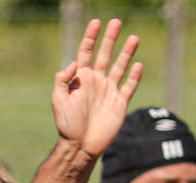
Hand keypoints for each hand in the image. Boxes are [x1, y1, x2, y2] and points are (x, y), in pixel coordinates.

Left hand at [52, 20, 142, 160]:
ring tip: (134, 37)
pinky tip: (138, 64)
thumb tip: (74, 63)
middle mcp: (96, 81)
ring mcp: (109, 92)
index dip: (91, 37)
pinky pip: (129, 86)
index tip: (96, 23)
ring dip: (126, 52)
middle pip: (105, 54)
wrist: (80, 146)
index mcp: (81, 78)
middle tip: (116, 22)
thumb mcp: (58, 100)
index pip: (86, 52)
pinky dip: (134, 76)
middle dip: (110, 38)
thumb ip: (62, 79)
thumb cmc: (67, 125)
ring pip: (120, 67)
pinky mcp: (120, 104)